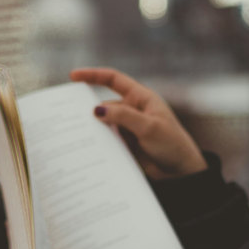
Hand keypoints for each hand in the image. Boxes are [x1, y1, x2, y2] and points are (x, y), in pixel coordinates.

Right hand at [70, 67, 207, 179]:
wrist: (181, 173)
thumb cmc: (172, 144)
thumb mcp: (149, 127)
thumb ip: (124, 117)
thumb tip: (96, 109)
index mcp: (140, 98)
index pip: (113, 80)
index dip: (93, 75)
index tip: (73, 76)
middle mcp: (132, 111)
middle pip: (103, 105)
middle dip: (87, 109)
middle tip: (67, 116)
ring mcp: (127, 129)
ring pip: (102, 125)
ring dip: (91, 129)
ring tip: (72, 135)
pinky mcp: (124, 145)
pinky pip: (106, 141)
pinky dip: (96, 143)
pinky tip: (85, 149)